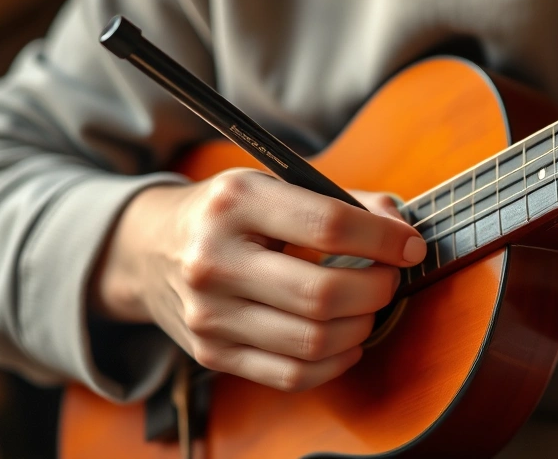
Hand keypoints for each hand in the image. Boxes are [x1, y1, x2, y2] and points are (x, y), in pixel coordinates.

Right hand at [90, 169, 425, 390]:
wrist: (148, 249)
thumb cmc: (229, 213)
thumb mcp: (275, 182)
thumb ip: (344, 200)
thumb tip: (401, 229)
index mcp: (235, 203)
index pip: (329, 226)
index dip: (383, 240)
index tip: (409, 246)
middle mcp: (214, 260)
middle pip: (322, 294)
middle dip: (377, 289)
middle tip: (389, 278)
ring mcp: (209, 314)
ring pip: (313, 341)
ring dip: (361, 326)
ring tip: (368, 305)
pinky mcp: (211, 353)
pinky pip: (292, 374)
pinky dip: (336, 362)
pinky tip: (348, 340)